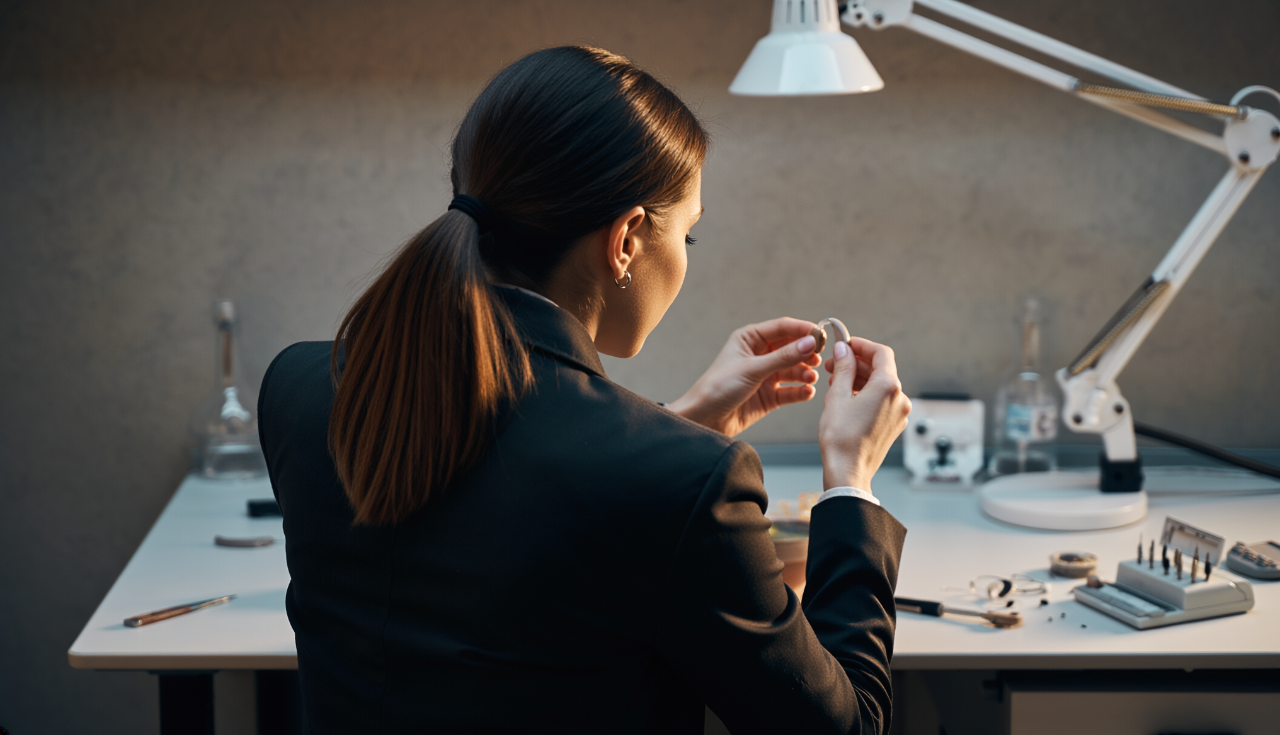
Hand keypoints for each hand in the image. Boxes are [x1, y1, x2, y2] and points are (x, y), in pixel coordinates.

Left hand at [667, 318, 821, 436]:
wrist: (704, 420)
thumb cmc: (718, 388)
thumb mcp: (752, 369)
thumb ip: (783, 357)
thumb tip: (810, 343)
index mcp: (749, 338)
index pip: (783, 328)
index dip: (803, 330)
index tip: (822, 335)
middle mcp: (759, 355)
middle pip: (792, 348)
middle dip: (807, 352)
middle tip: (820, 358)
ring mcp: (765, 376)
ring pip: (793, 370)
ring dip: (805, 373)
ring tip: (811, 377)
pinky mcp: (769, 396)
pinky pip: (791, 391)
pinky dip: (801, 391)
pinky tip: (807, 392)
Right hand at [818, 336, 911, 490]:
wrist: (848, 472)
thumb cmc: (841, 437)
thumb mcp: (837, 396)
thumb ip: (844, 368)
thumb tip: (844, 348)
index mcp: (888, 386)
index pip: (881, 353)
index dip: (862, 345)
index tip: (845, 345)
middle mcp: (900, 398)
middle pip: (881, 369)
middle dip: (857, 363)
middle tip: (834, 365)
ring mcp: (900, 413)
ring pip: (881, 385)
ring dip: (860, 379)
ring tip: (836, 382)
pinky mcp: (895, 425)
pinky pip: (883, 401)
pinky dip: (867, 394)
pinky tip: (847, 399)